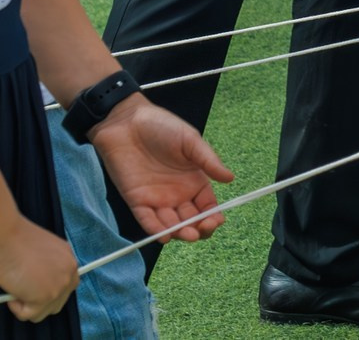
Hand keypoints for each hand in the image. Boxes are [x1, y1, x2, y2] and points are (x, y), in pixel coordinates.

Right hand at [0, 216, 78, 322]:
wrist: (5, 236)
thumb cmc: (13, 240)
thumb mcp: (40, 253)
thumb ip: (45, 268)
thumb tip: (35, 287)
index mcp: (68, 258)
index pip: (66, 285)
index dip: (47, 290)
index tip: (31, 290)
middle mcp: (69, 272)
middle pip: (58, 302)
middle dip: (38, 302)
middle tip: (21, 293)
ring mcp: (59, 286)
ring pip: (44, 311)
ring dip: (26, 306)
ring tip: (14, 290)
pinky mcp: (45, 297)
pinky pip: (29, 315)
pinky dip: (16, 309)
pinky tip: (11, 294)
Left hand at [88, 97, 233, 244]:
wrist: (127, 122)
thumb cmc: (161, 126)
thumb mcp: (190, 140)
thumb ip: (209, 161)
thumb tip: (231, 178)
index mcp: (194, 180)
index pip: (207, 206)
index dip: (213, 216)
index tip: (216, 220)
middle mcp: (177, 194)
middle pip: (191, 221)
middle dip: (199, 229)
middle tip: (202, 229)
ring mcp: (157, 199)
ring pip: (171, 225)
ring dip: (180, 233)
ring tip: (188, 234)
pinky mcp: (136, 201)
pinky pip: (147, 220)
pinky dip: (156, 230)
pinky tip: (165, 235)